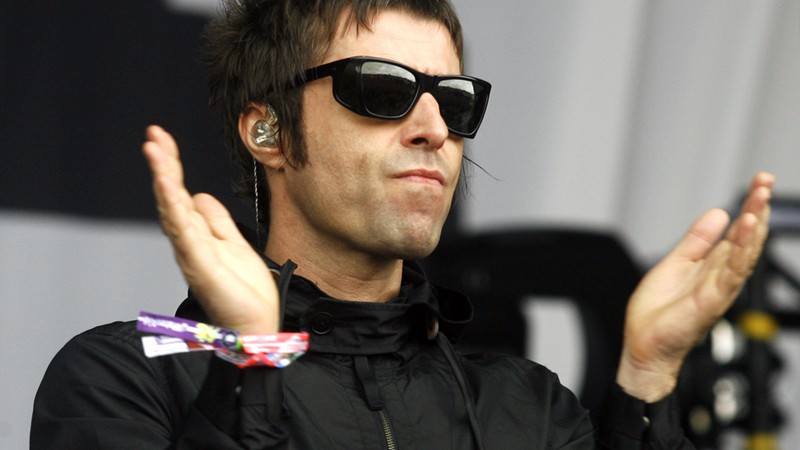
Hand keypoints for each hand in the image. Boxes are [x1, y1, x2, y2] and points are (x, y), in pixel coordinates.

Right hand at [142, 125, 278, 333]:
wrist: (256, 327)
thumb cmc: (245, 292)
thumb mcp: (234, 244)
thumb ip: (217, 221)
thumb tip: (201, 195)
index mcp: (198, 236)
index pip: (181, 194)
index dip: (172, 166)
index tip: (162, 139)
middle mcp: (189, 242)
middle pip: (171, 196)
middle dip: (163, 164)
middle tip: (153, 135)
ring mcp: (191, 253)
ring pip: (172, 209)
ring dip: (163, 178)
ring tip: (154, 150)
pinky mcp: (200, 264)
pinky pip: (183, 231)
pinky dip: (173, 206)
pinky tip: (167, 185)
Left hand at [616, 172, 774, 401]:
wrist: (644, 345)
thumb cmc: (658, 313)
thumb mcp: (676, 263)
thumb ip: (697, 240)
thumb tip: (718, 213)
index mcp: (713, 264)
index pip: (738, 230)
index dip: (749, 205)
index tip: (760, 181)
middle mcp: (722, 274)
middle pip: (747, 236)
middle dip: (758, 207)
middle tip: (766, 180)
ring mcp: (720, 287)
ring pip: (745, 251)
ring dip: (755, 223)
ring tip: (761, 196)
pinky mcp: (712, 300)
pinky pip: (732, 271)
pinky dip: (741, 249)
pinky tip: (746, 227)